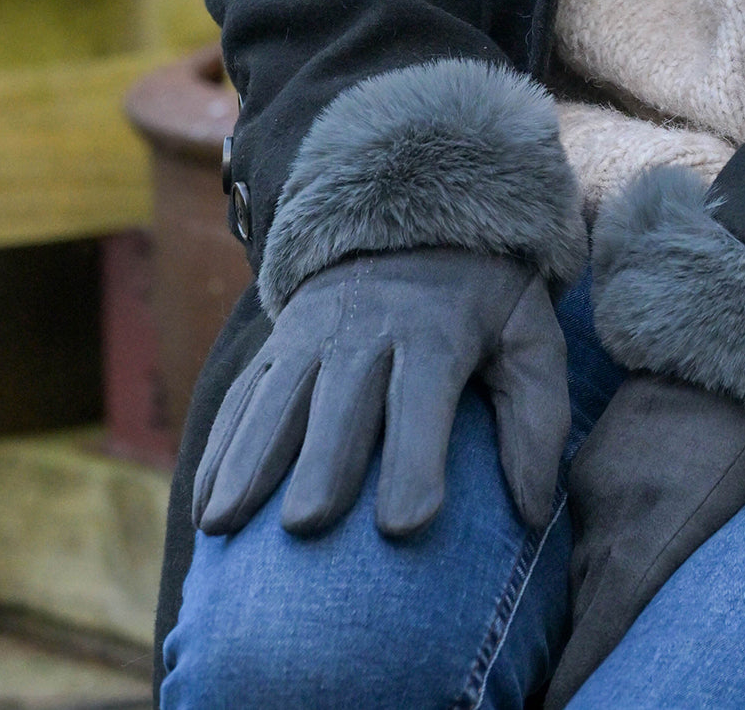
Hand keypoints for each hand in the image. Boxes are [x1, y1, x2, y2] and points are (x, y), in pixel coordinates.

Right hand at [192, 248, 570, 536]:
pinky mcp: (281, 340)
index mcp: (436, 331)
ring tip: (223, 523)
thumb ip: (537, 418)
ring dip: (248, 458)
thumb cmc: (484, 297)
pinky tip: (207, 498)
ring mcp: (313, 332)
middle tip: (305, 528)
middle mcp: (366, 329)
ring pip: (276, 397)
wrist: (416, 216)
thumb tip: (534, 514)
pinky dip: (222, 443)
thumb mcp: (530, 337)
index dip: (416, 460)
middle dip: (323, 462)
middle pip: (340, 401)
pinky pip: (246, 391)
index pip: (423, 398)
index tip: (405, 526)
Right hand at [545, 374, 744, 709]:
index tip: (554, 707)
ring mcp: (590, 486)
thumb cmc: (737, 449)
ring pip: (574, 555)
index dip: (573, 675)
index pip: (596, 628)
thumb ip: (666, 566)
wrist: (715, 363)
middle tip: (572, 668)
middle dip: (575, 639)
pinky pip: (577, 516)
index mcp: (646, 543)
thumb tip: (629, 604)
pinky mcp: (584, 463)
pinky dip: (587, 536)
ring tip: (592, 601)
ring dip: (582, 586)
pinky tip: (607, 530)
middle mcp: (606, 520)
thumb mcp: (718, 520)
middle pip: (579, 599)